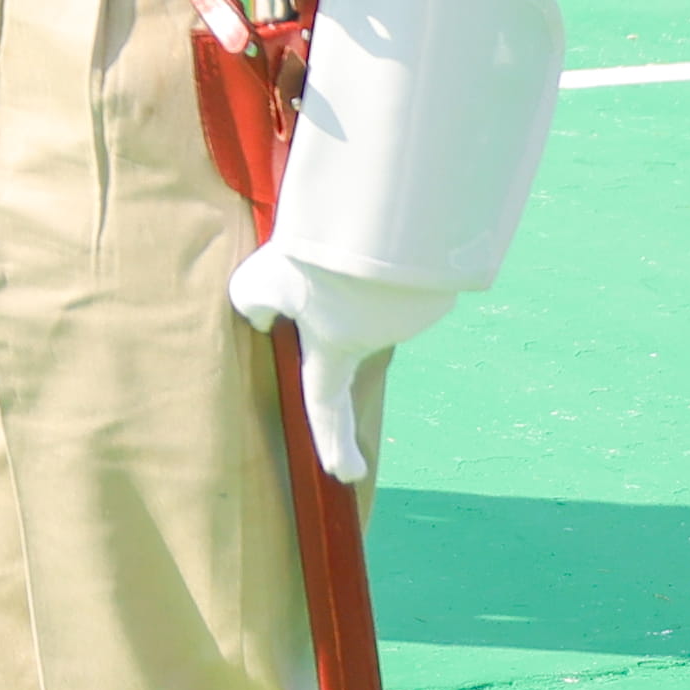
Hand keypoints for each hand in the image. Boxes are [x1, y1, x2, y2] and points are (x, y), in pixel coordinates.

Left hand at [225, 243, 461, 483]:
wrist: (378, 215)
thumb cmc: (313, 262)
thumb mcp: (258, 284)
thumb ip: (254, 306)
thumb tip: (269, 315)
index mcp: (335, 350)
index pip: (326, 405)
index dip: (332, 442)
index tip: (345, 474)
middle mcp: (378, 337)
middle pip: (347, 316)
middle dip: (335, 289)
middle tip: (321, 261)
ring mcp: (413, 307)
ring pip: (372, 282)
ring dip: (357, 262)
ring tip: (343, 230)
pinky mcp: (434, 275)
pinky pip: (400, 261)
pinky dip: (386, 246)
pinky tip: (377, 222)